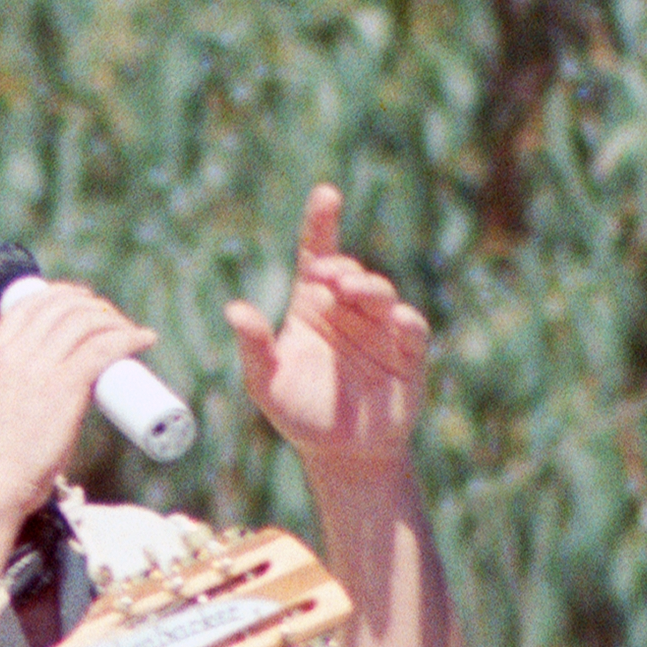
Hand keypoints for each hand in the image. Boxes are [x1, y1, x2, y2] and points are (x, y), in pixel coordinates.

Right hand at [0, 278, 156, 518]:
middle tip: (113, 321)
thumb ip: (18, 388)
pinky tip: (143, 339)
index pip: (32, 303)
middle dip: (94, 307)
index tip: (85, 306)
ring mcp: (39, 366)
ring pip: (86, 323)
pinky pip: (104, 348)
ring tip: (130, 332)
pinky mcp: (65, 385)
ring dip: (115, 321)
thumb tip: (56, 392)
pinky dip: (129, 338)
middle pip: (63, 307)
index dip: (65, 297)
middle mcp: (15, 351)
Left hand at [229, 183, 429, 474]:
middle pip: (350, 273)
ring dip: (368, 288)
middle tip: (327, 276)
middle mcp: (349, 309)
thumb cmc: (299, 412)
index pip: (318, 254)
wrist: (340, 454)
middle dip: (341, 269)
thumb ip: (253, 346)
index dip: (323, 223)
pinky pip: (412, 330)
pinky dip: (406, 322)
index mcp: (313, 305)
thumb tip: (234, 309)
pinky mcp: (407, 355)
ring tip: (351, 292)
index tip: (326, 193)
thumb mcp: (265, 382)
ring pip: (381, 294)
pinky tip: (397, 319)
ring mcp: (381, 329)